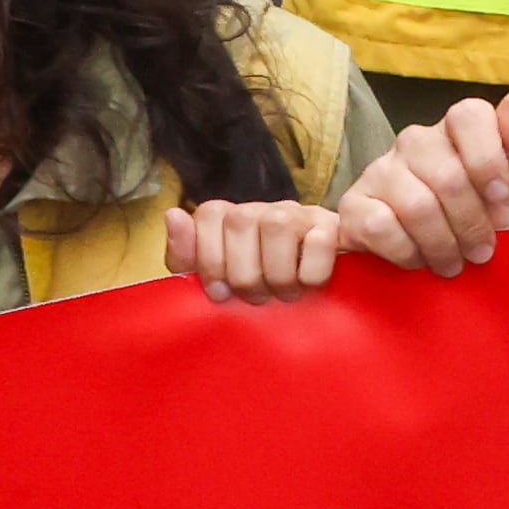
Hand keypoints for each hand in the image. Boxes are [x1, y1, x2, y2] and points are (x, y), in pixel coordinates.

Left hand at [163, 194, 344, 305]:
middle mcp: (267, 210)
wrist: (326, 298)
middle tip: (258, 297)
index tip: (219, 292)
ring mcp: (303, 215)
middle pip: (240, 220)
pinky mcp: (336, 229)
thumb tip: (173, 214)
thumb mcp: (219, 281)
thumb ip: (187, 256)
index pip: (210, 212)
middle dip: (244, 274)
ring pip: (277, 225)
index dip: (209, 256)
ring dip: (279, 274)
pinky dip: (312, 273)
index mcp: (235, 219)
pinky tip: (311, 285)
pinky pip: (320, 241)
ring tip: (285, 294)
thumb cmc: (264, 292)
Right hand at [342, 88, 508, 277]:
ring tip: (452, 263)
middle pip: (447, 174)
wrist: (448, 272)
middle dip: (471, 223)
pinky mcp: (352, 205)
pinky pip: (380, 225)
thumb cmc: (485, 223)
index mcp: (456, 130)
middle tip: (480, 252)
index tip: (500, 197)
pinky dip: (406, 253)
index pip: (469, 114)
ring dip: (442, 245)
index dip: (488, 159)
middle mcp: (414, 141)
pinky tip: (416, 259)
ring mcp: (379, 170)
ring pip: (416, 205)